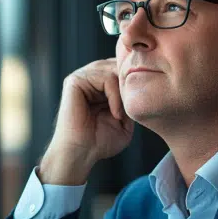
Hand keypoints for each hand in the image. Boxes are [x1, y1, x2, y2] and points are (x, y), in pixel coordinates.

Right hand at [39, 58, 133, 184]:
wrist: (81, 154)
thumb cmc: (101, 141)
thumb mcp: (125, 118)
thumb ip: (132, 99)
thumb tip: (142, 81)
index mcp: (101, 83)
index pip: (124, 68)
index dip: (137, 82)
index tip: (141, 105)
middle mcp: (91, 75)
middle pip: (121, 64)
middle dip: (132, 85)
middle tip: (134, 108)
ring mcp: (82, 76)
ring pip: (115, 70)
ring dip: (124, 92)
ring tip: (123, 115)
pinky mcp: (75, 80)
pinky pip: (105, 77)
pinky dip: (115, 95)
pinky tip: (115, 113)